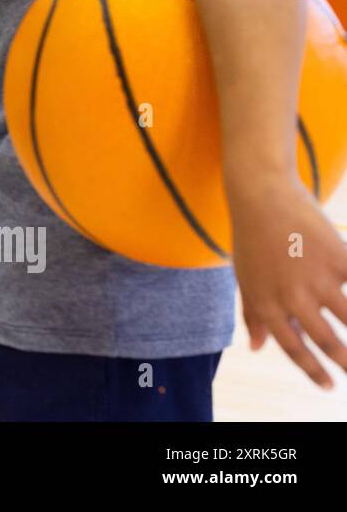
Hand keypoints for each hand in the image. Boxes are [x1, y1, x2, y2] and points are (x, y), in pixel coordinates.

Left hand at [231, 178, 346, 388]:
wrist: (261, 196)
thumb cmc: (251, 238)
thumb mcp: (244, 278)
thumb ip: (252, 315)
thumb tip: (255, 347)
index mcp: (266, 304)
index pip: (293, 348)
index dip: (313, 370)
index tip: (330, 386)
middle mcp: (292, 297)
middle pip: (326, 340)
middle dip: (346, 361)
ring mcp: (318, 278)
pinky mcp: (339, 258)